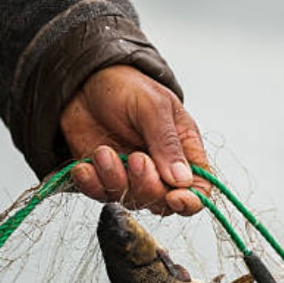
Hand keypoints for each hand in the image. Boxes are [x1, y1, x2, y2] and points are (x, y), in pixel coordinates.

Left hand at [60, 65, 208, 214]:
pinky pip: (100, 194)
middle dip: (147, 186)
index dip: (190, 200)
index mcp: (185, 150)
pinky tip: (85, 165)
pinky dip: (91, 184)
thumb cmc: (127, 87)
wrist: (85, 81)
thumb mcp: (153, 108)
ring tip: (104, 152)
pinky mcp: (104, 177)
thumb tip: (183, 180)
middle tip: (136, 160)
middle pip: (164, 201)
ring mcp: (132, 175)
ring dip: (115, 180)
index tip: (174, 197)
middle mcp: (161, 168)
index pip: (199, 188)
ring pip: (132, 200)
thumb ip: (167, 144)